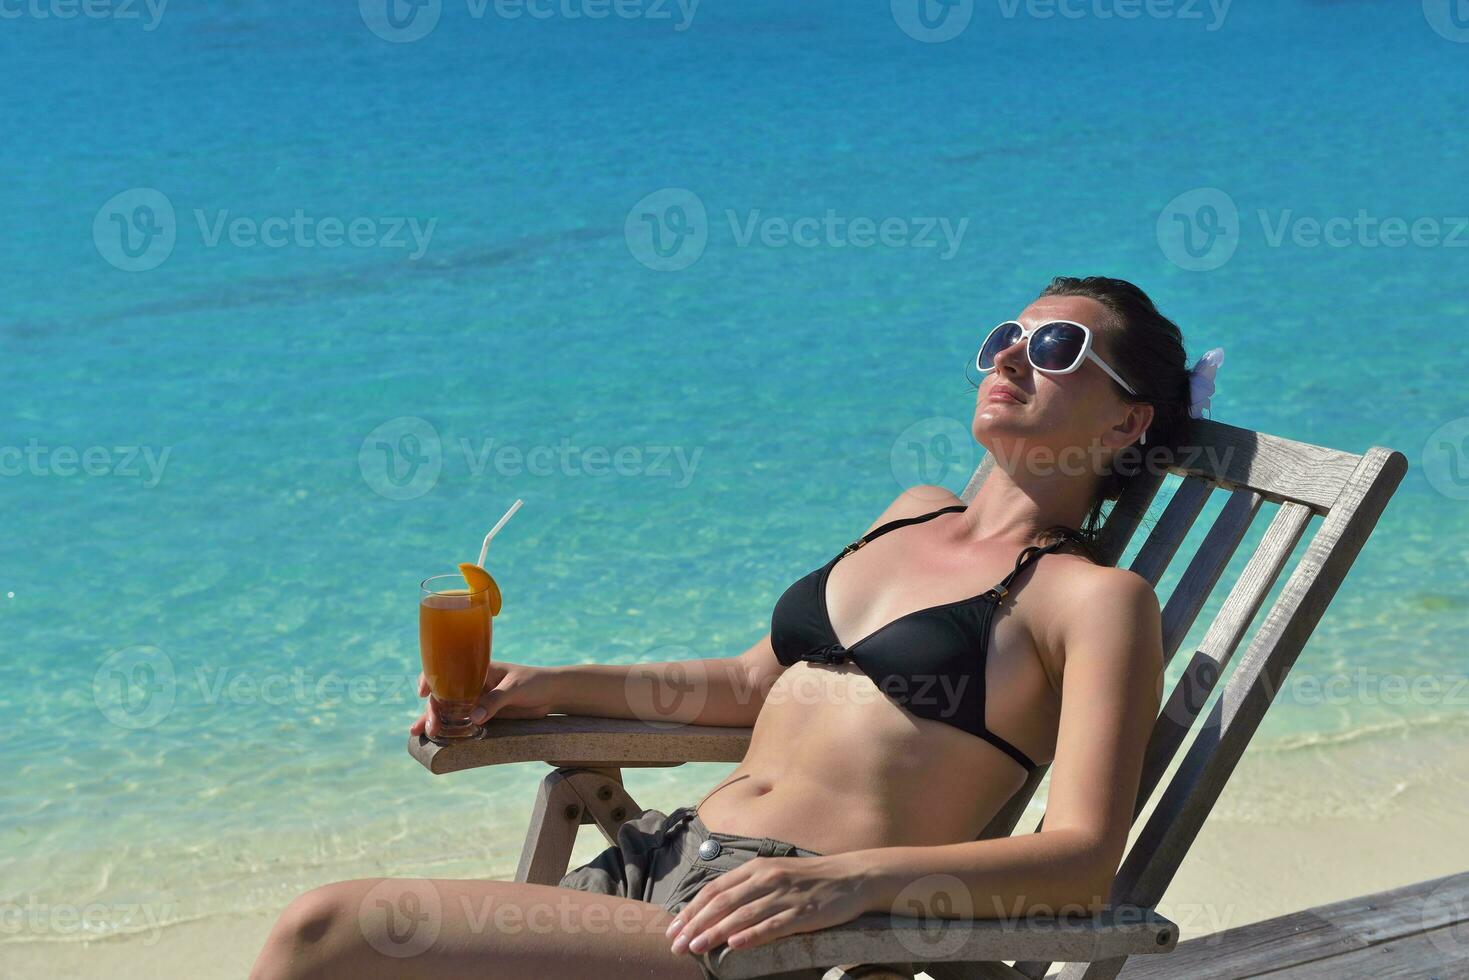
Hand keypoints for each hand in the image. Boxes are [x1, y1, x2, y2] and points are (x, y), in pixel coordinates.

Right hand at [410, 661, 556, 738]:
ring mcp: (478, 700)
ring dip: (435, 720)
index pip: (448, 669)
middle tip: (430, 728)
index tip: (423, 692)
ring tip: (421, 734)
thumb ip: (496, 701)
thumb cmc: (535, 682)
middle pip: (445, 695)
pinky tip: (438, 739)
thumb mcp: (515, 688)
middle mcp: (474, 684)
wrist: (553, 694)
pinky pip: (463, 722)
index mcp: (478, 669)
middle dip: (432, 710)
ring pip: (450, 710)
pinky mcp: (485, 715)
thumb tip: (474, 717)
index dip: (431, 679)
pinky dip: (451, 729)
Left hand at [665, 854, 868, 957]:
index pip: (714, 889)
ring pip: (742, 915)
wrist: (851, 877)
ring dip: (716, 932)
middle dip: (695, 924)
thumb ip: (747, 887)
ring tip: (696, 947)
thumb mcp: (774, 874)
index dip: (691, 909)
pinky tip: (735, 945)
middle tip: (676, 945)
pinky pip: (773, 925)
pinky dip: (752, 935)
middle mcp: (766, 879)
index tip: (673, 928)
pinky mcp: (803, 913)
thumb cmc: (810, 879)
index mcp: (756, 868)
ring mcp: (784, 895)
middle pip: (722, 902)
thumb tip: (716, 908)